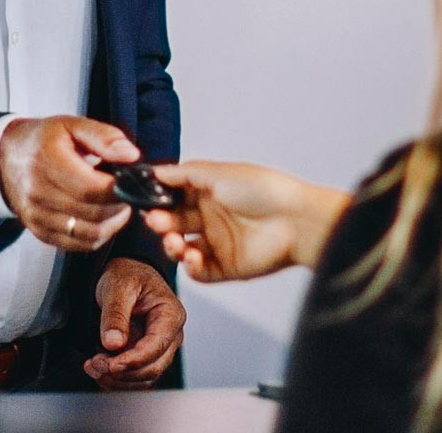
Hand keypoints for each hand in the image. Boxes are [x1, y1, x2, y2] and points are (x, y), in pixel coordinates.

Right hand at [0, 116, 142, 251]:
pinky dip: (99, 234)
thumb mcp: (72, 125)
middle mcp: (38, 193)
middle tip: (127, 191)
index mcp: (47, 161)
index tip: (130, 181)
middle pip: (94, 213)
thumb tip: (131, 155)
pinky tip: (103, 217)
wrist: (5, 160)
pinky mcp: (40, 232)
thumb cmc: (43, 141)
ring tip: (117, 204)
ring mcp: (37, 216)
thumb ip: (104, 137)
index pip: (91, 188)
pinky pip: (80, 244)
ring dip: (112, 222)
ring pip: (90, 234)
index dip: (119, 189)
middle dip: (120, 205)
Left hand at [84, 257, 183, 389]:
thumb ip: (115, 314)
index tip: (110, 364)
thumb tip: (114, 344)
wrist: (124, 275)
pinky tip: (97, 368)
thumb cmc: (127, 275)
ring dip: (116, 379)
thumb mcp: (118, 286)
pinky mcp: (145, 357)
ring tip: (92, 366)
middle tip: (95, 364)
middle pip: (152, 367)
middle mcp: (170, 335)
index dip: (134, 360)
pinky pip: (134, 377)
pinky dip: (115, 379)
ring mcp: (159, 349)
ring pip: (143, 377)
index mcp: (171, 315)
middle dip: (122, 372)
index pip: (157, 346)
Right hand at [140, 161, 351, 282]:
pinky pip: (199, 271)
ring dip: (172, 245)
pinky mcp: (226, 267)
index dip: (159, 200)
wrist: (295, 221)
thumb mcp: (217, 173)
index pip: (174, 198)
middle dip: (161, 223)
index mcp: (210, 193)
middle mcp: (212, 218)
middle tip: (156, 221)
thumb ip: (182, 173)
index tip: (146, 200)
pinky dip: (190, 265)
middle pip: (174, 223)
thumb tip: (155, 171)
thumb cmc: (263, 190)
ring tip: (174, 240)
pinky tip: (191, 255)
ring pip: (182, 249)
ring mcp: (219, 244)